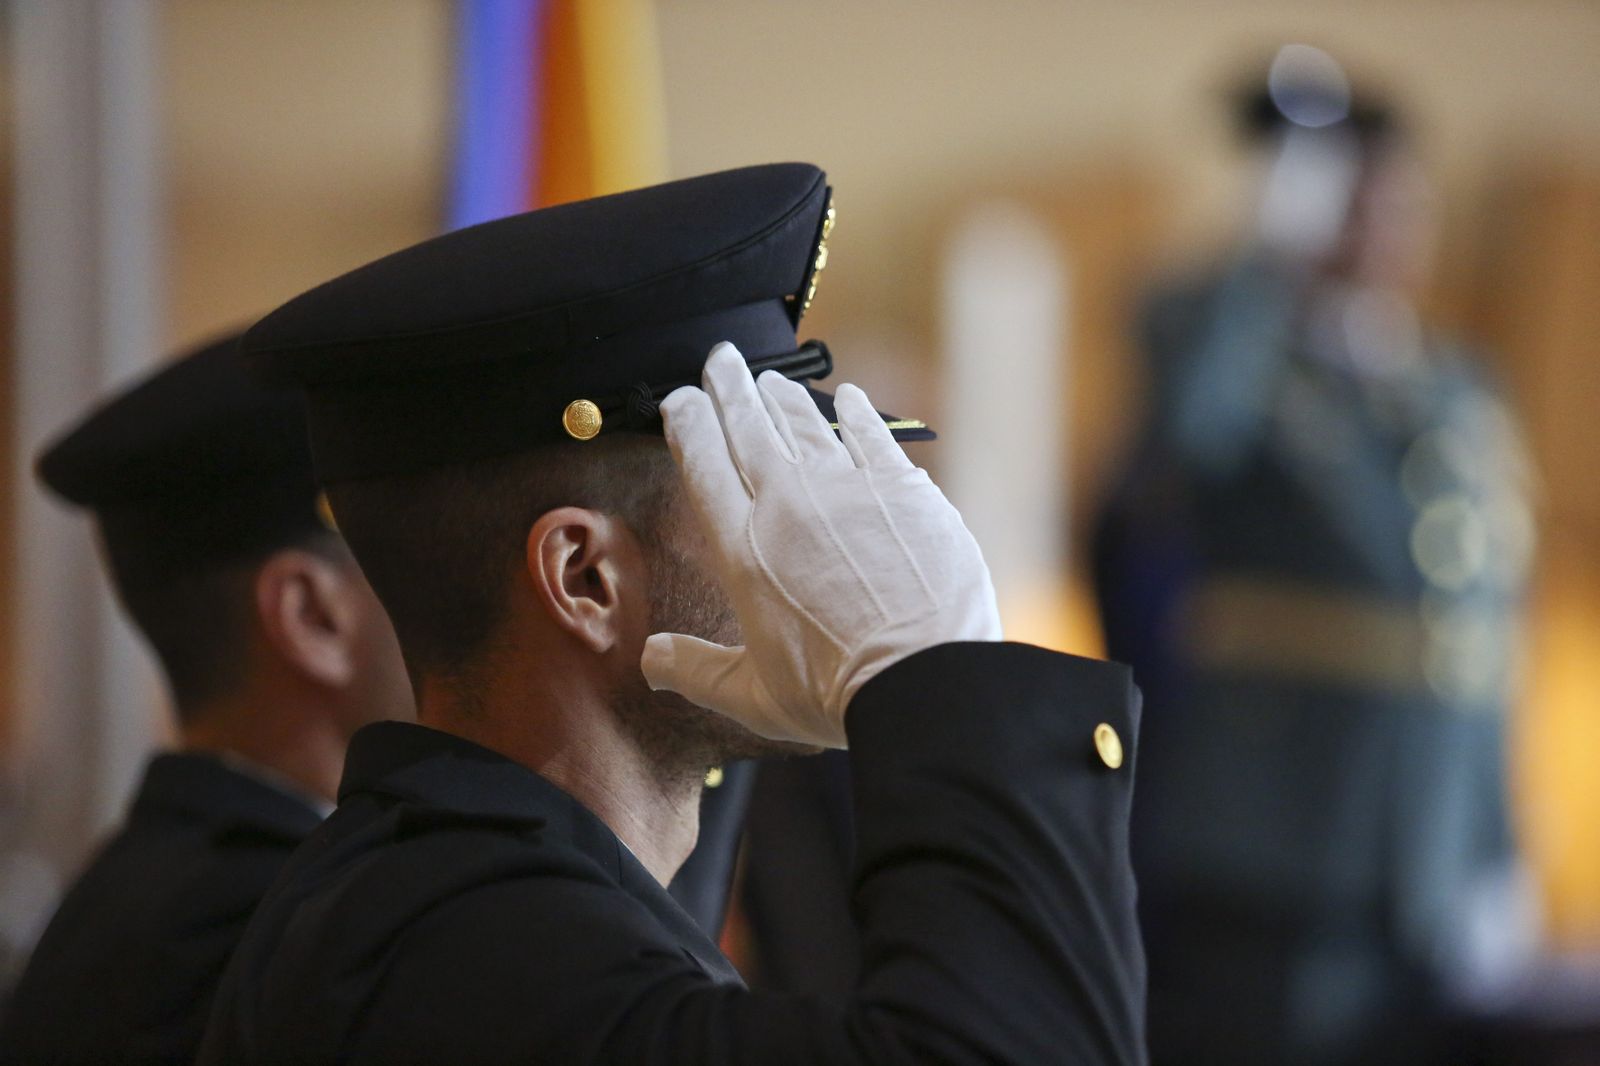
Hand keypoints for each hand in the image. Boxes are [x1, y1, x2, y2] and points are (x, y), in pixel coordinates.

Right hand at [641, 343, 1001, 747]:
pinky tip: (851, 399)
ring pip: (805, 423)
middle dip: (728, 386)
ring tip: (770, 381)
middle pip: (748, 426)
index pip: (702, 462)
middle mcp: (788, 504)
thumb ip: (695, 669)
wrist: (924, 679)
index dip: (687, 422)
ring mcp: (848, 489)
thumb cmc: (837, 694)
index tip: (679, 401)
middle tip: (719, 360)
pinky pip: (873, 434)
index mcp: (743, 548)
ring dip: (783, 397)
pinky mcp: (902, 489)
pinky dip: (857, 412)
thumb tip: (649, 660)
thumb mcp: (751, 694)